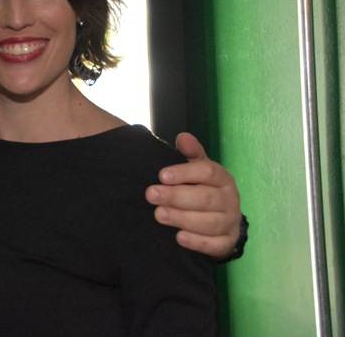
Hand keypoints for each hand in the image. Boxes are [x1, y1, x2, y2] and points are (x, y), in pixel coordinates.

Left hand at [145, 132, 241, 258]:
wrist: (222, 219)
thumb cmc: (203, 188)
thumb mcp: (198, 168)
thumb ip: (191, 153)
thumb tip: (183, 137)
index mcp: (223, 178)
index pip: (207, 172)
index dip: (184, 173)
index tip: (161, 175)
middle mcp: (230, 199)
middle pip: (206, 198)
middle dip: (176, 196)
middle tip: (151, 195)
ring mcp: (230, 222)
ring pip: (210, 222)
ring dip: (183, 218)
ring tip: (159, 215)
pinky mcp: (227, 242)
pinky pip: (215, 245)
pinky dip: (198, 242)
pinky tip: (179, 238)